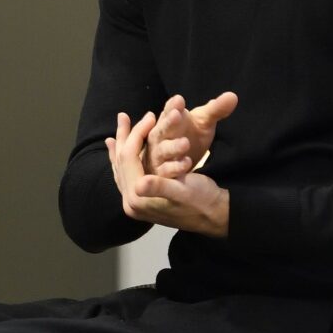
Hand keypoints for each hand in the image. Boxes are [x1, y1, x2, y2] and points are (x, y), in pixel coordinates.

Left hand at [105, 111, 229, 236]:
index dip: (136, 135)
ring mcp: (135, 202)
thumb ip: (159, 188)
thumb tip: (138, 184)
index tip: (150, 116)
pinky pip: (127, 174)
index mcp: (138, 199)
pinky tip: (119, 150)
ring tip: (118, 129)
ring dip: (120, 146)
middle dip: (123, 137)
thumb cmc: (201, 201)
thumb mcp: (182, 192)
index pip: (128, 159)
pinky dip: (124, 159)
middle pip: (121, 162)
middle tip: (122, 115)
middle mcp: (131, 202)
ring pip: (121, 167)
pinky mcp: (142, 200)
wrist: (214, 216)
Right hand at [143, 92, 237, 177]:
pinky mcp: (163, 171)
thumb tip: (233, 96)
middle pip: (163, 129)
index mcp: (169, 120)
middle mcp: (160, 136)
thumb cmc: (189, 135)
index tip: (179, 100)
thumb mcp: (203, 121)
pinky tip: (186, 163)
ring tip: (185, 143)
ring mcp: (160, 154)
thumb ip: (216, 109)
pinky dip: (175, 167)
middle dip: (168, 122)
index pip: (170, 110)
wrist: (178, 161)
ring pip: (163, 150)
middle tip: (176, 115)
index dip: (173, 106)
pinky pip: (166, 170)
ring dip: (173, 147)